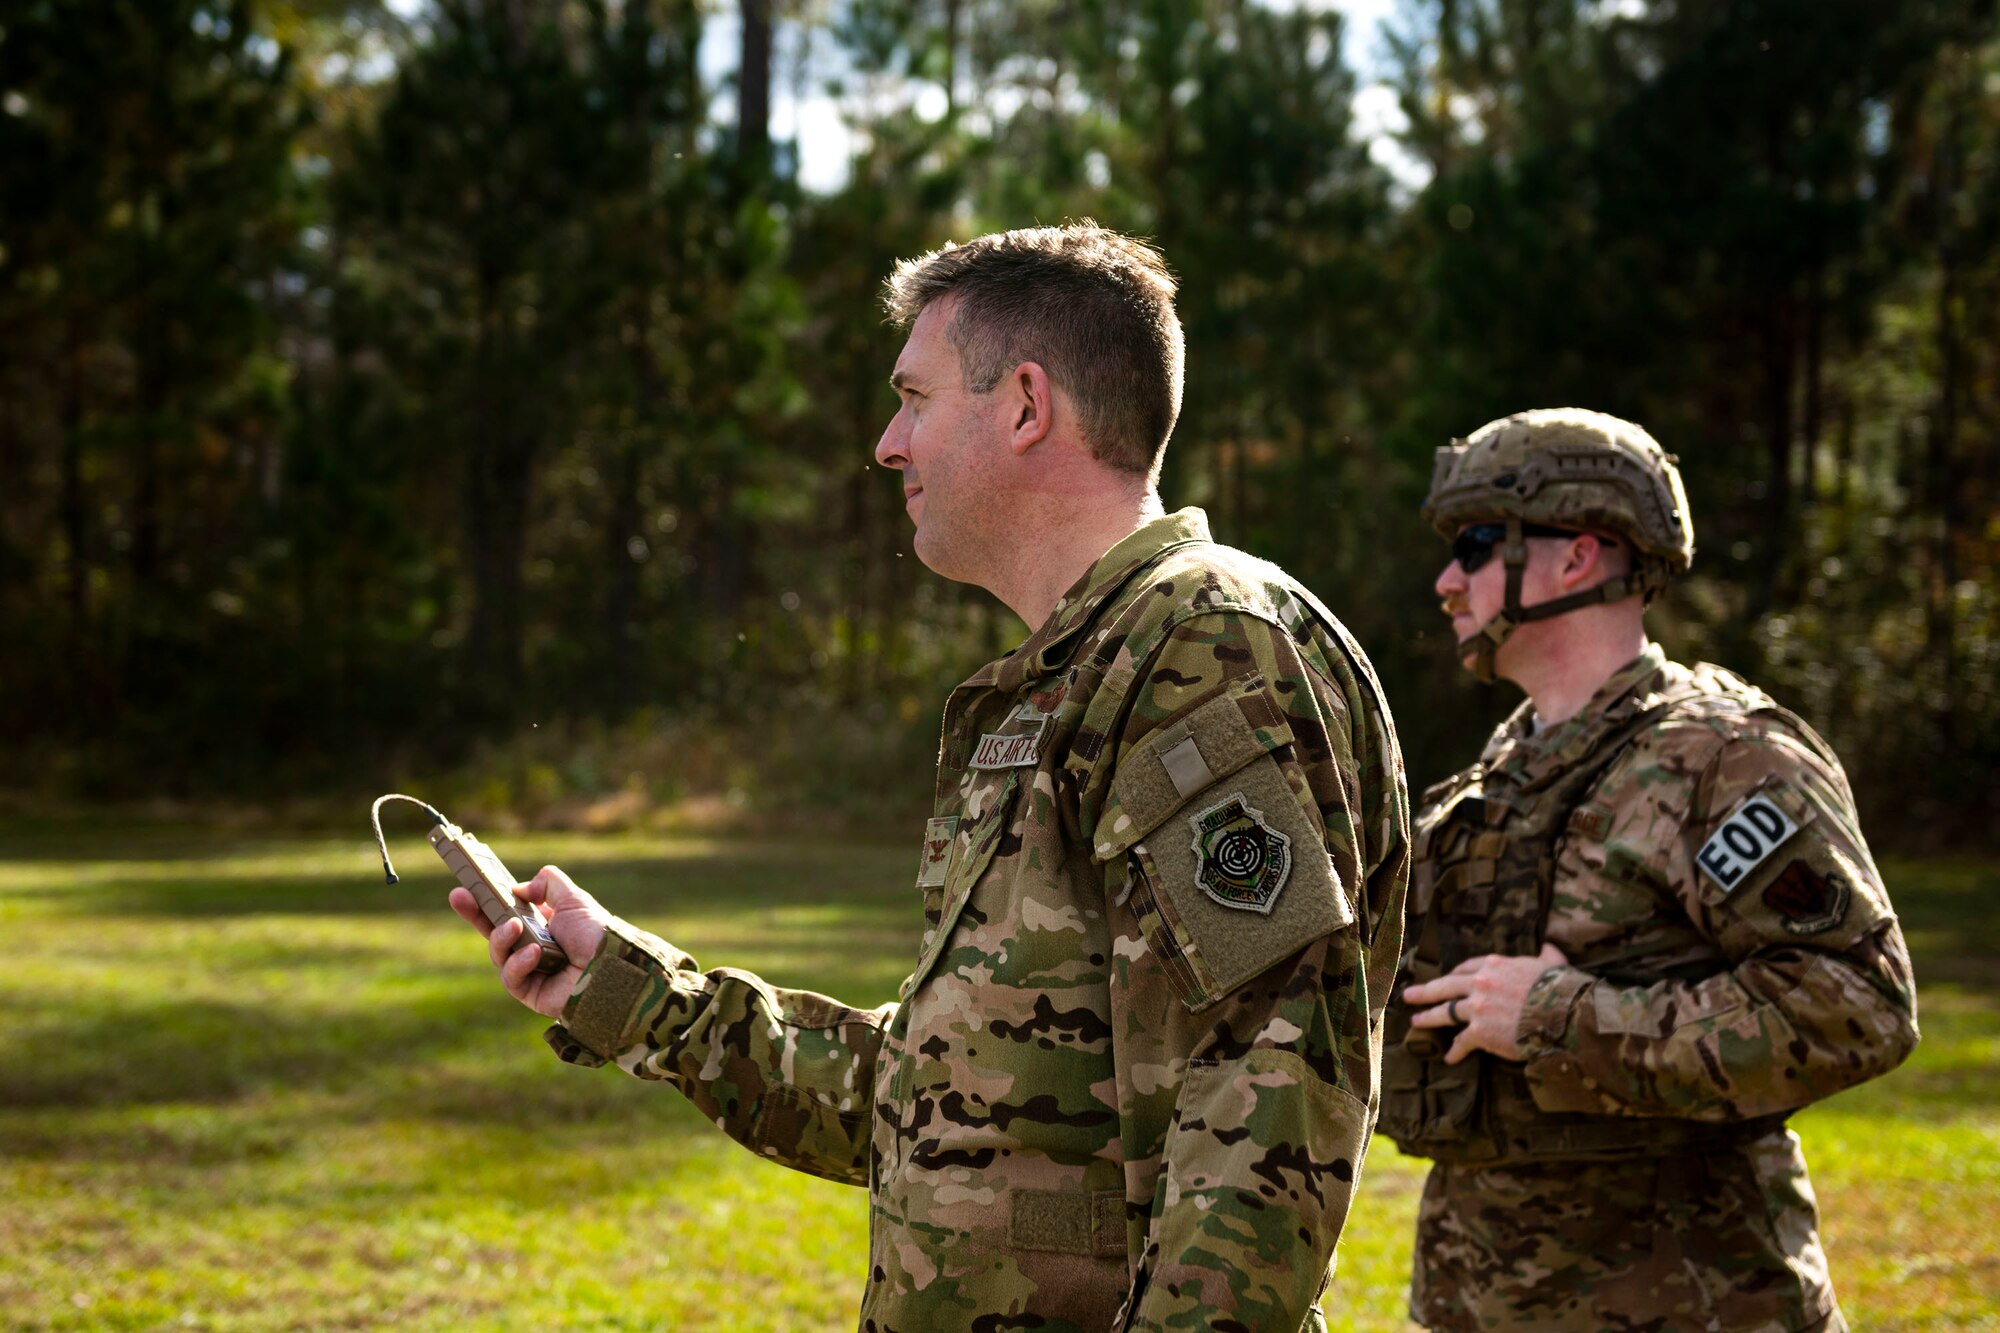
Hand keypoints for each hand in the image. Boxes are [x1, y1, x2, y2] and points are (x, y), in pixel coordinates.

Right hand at [448, 864, 611, 1018]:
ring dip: (501, 938)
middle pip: (492, 931)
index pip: (506, 911)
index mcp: (541, 923)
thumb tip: (520, 888)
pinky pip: (511, 978)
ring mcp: (529, 970)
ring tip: (514, 927)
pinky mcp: (530, 992)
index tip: (467, 884)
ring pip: (498, 954)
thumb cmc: (596, 932)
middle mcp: (531, 946)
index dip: (485, 899)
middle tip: (459, 896)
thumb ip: (547, 883)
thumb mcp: (572, 898)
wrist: (612, 965)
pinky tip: (534, 953)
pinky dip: (519, 963)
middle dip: (474, 913)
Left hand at [1403, 942, 1568, 1063]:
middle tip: (1409, 995)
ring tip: (1416, 1021)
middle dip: (1425, 991)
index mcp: (1495, 965)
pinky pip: (1463, 1042)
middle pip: (1446, 987)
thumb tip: (1549, 947)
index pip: (1467, 968)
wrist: (1564, 1014)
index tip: (1448, 978)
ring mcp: (1477, 1008)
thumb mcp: (1553, 964)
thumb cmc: (1561, 988)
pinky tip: (1450, 1057)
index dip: (1455, 974)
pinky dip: (1456, 1051)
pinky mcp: (1481, 1032)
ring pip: (1446, 1012)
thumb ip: (1547, 956)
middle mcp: (1480, 984)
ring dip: (1429, 1017)